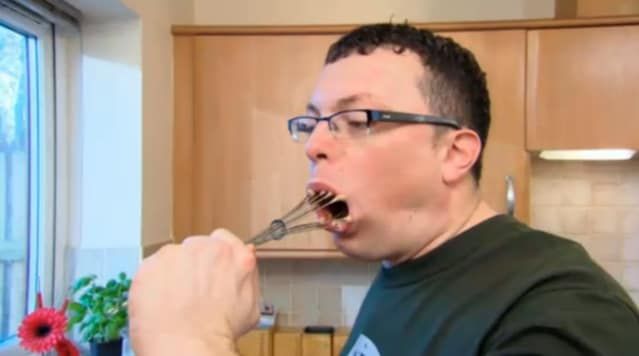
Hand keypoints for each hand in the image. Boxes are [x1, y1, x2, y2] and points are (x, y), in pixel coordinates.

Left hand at [128, 229, 260, 355]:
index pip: (222, 239)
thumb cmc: (219, 332)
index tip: (209, 270)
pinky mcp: (148, 266)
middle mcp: (203, 247)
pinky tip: (160, 305)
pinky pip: (149, 271)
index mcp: (232, 254)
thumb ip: (248, 275)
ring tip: (174, 302)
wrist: (189, 346)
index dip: (214, 258)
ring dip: (171, 274)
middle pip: (194, 248)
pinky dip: (152, 285)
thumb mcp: (251, 305)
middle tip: (192, 292)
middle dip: (192, 266)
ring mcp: (173, 254)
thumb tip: (246, 254)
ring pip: (170, 259)